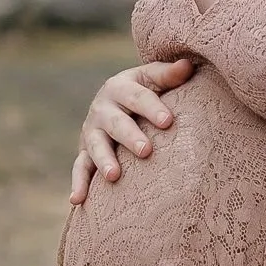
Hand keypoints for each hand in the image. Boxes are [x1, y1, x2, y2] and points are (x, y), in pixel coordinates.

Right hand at [70, 58, 195, 204]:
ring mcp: (92, 131)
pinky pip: (80, 168)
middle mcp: (102, 108)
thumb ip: (169, 75)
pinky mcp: (86, 151)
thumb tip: (188, 65)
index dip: (152, 108)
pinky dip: (78, 183)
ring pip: (96, 146)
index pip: (138, 97)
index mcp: (120, 86)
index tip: (168, 121)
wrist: (117, 100)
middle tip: (146, 151)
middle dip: (130, 136)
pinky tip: (77, 200)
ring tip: (114, 176)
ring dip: (104, 160)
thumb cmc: (145, 90)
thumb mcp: (153, 79)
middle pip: (116, 123)